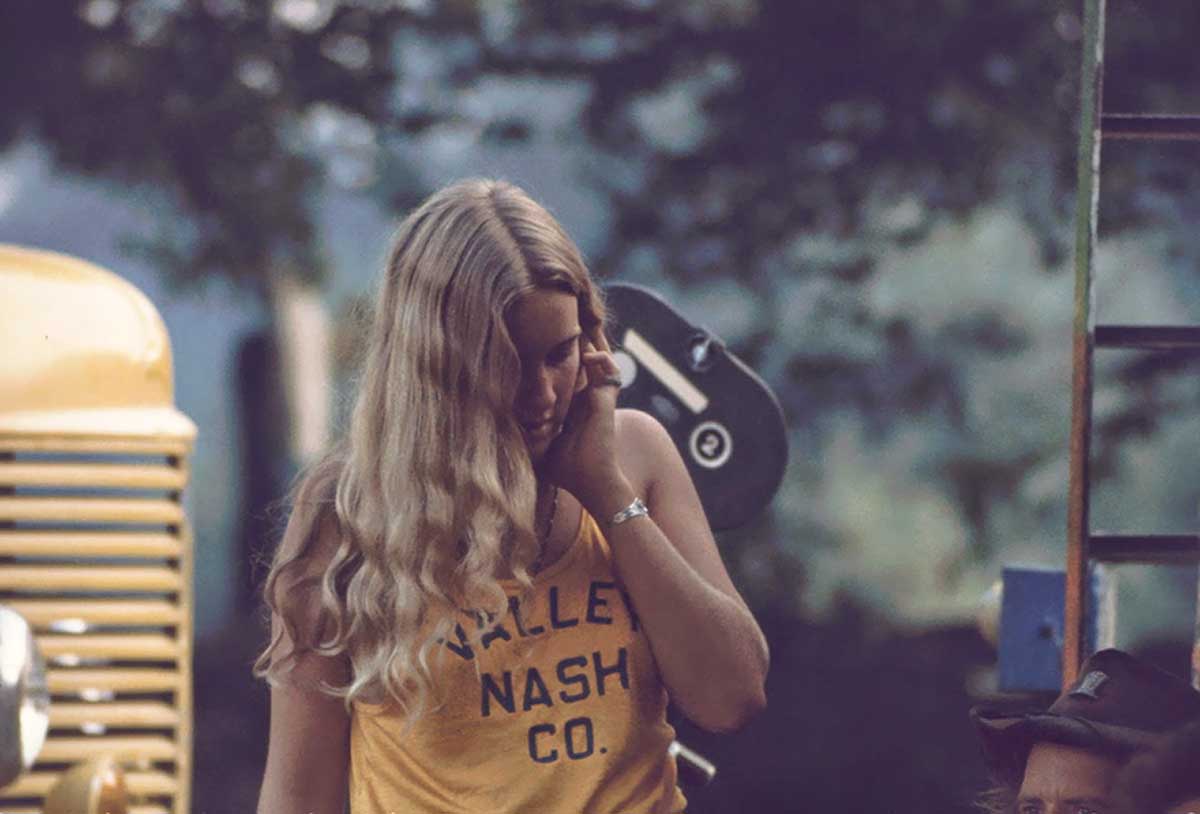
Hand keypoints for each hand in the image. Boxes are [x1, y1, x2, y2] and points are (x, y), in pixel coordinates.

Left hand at [539, 342, 632, 513]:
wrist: (592, 482)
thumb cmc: (568, 472)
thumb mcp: (539, 451)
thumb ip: (524, 440)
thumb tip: (493, 437)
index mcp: (571, 410)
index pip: (564, 380)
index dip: (554, 364)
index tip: (537, 349)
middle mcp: (585, 401)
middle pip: (580, 366)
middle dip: (570, 348)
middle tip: (555, 331)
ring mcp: (597, 399)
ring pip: (597, 363)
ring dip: (588, 347)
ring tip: (574, 332)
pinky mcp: (606, 400)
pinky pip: (609, 371)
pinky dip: (602, 358)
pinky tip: (587, 354)